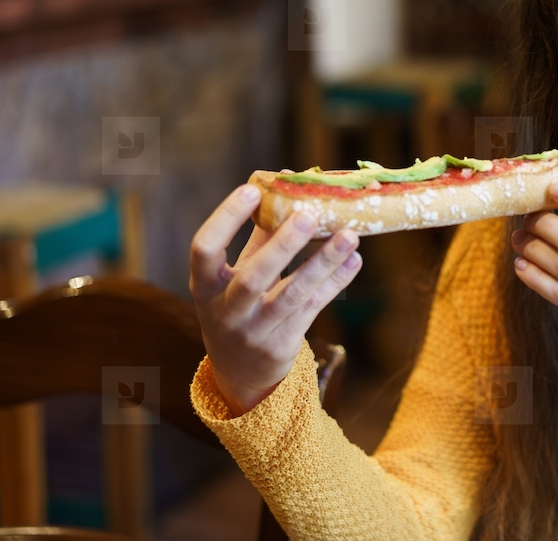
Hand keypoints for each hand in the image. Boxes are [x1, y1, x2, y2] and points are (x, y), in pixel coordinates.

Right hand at [189, 177, 361, 415]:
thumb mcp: (234, 275)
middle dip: (283, 245)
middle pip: (253, 277)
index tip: (252, 189)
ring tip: (349, 236)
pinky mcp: (282, 345)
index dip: (226, 218)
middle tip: (310, 215)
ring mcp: (254, 331)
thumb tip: (283, 185)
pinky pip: (312, 309)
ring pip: (292, 295)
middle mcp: (225, 310)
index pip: (204, 248)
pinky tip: (353, 261)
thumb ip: (257, 236)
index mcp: (205, 285)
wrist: (239, 372)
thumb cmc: (238, 306)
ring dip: (322, 263)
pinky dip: (335, 283)